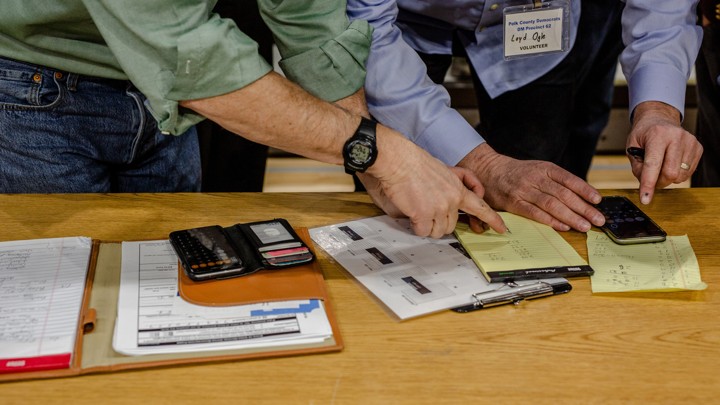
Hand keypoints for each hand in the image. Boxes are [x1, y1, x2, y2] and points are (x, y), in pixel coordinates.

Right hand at [359, 166, 495, 234]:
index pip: (481, 207)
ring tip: (418, 208)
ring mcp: (438, 209)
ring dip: (428, 225)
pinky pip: (423, 231)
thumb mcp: (445, 170)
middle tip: (427, 208)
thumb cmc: (416, 163)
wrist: (399, 160)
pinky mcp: (423, 215)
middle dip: (439, 221)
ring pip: (438, 231)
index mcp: (458, 189)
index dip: (492, 219)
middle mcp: (451, 200)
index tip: (502, 228)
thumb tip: (457, 199)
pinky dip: (416, 226)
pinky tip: (412, 212)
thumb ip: (455, 184)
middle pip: (451, 225)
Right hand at [457, 143, 604, 231]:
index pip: (569, 179)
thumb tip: (582, 196)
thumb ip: (556, 181)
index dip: (585, 190)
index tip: (598, 201)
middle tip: (598, 219)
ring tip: (585, 226)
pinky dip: (550, 220)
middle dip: (583, 208)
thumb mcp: (538, 169)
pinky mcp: (514, 203)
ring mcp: (524, 190)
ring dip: (570, 216)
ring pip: (551, 204)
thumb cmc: (517, 173)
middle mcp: (535, 178)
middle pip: (563, 194)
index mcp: (544, 168)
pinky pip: (534, 213)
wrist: (488, 170)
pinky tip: (563, 226)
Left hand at [627, 101, 702, 203]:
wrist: (659, 119)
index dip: (648, 184)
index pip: (652, 165)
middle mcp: (676, 137)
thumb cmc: (644, 134)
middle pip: (670, 174)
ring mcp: (690, 142)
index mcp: (657, 135)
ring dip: (668, 178)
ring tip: (661, 166)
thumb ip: (637, 167)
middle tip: (652, 179)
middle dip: (659, 182)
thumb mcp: (631, 147)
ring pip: (680, 176)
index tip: (645, 199)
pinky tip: (670, 162)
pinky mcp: (698, 148)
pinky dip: (677, 174)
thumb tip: (646, 185)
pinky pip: (688, 173)